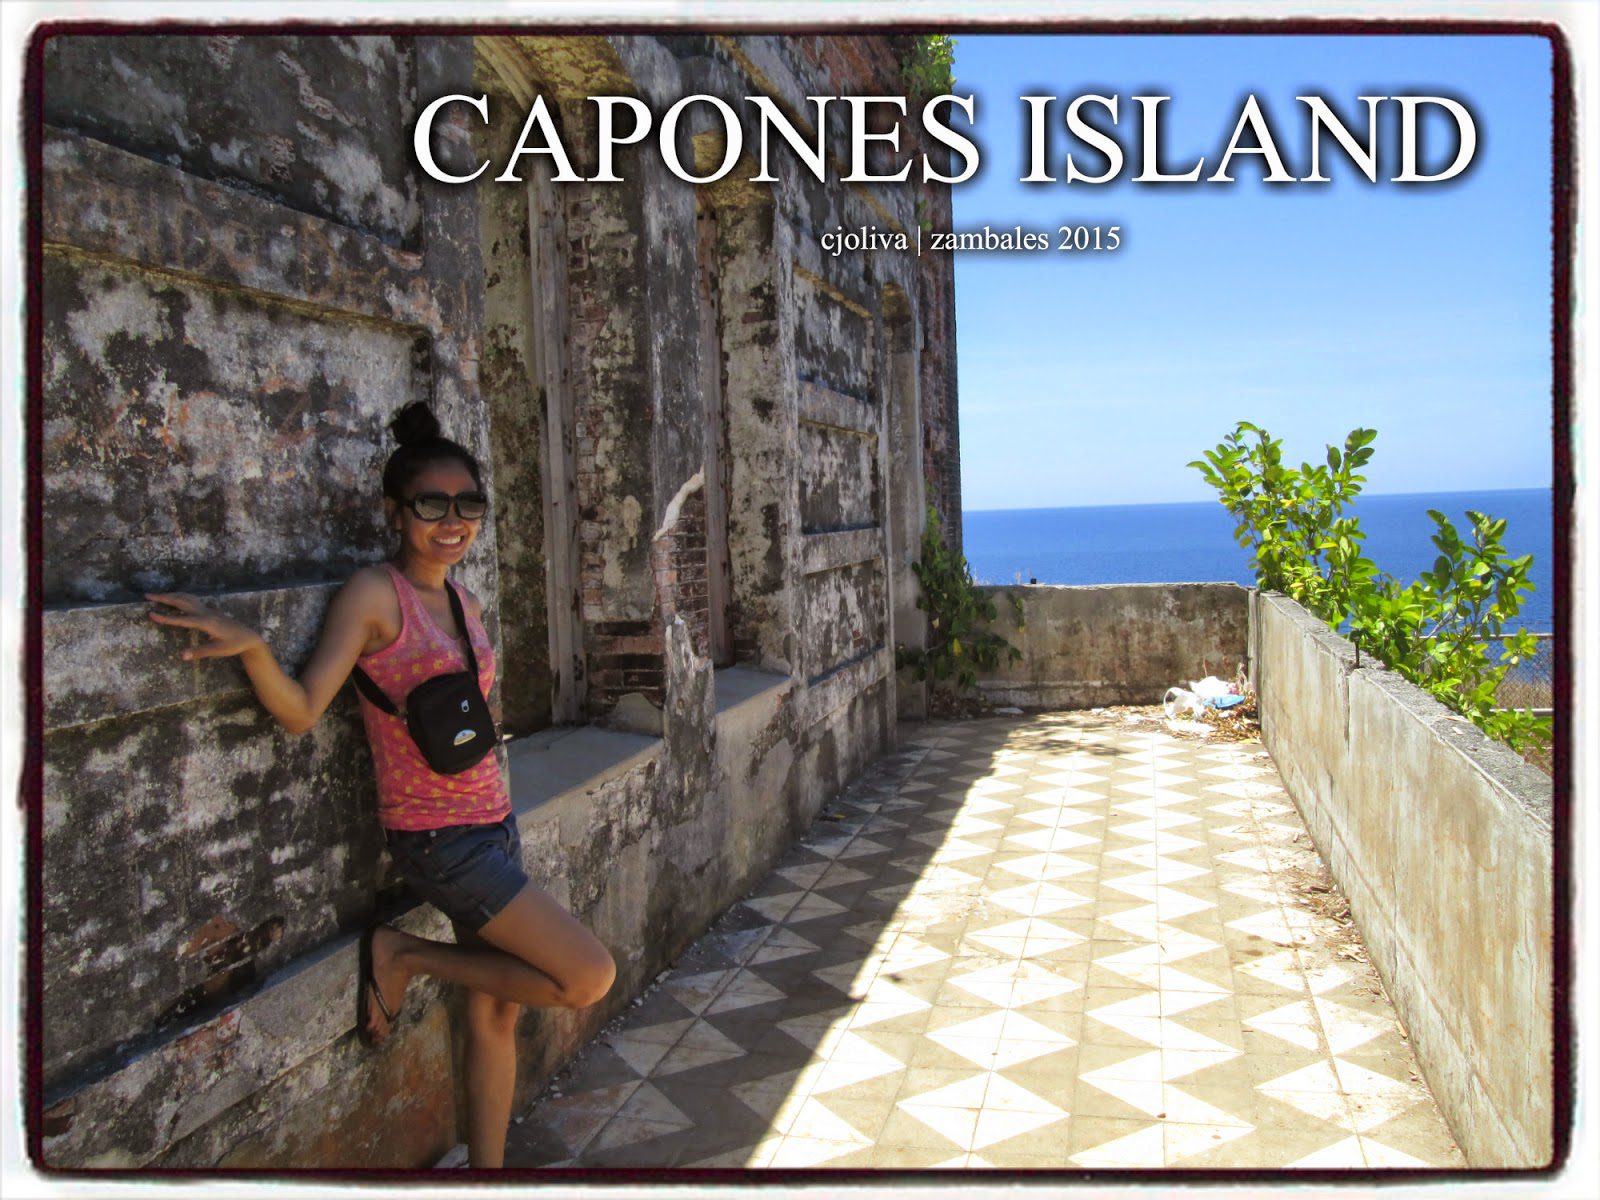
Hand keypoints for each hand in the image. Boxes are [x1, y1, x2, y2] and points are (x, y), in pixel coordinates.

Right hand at [146, 592, 264, 661]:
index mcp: (207, 622)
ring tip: (157, 595)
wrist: (250, 637)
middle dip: (164, 598)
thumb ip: (200, 652)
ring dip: (172, 595)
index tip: (151, 614)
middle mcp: (206, 613)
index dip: (166, 618)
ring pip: (187, 598)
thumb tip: (181, 656)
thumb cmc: (235, 644)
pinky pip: (192, 601)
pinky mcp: (210, 611)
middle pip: (182, 601)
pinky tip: (175, 599)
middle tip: (147, 595)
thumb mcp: (219, 651)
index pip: (182, 619)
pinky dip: (180, 597)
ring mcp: (208, 610)